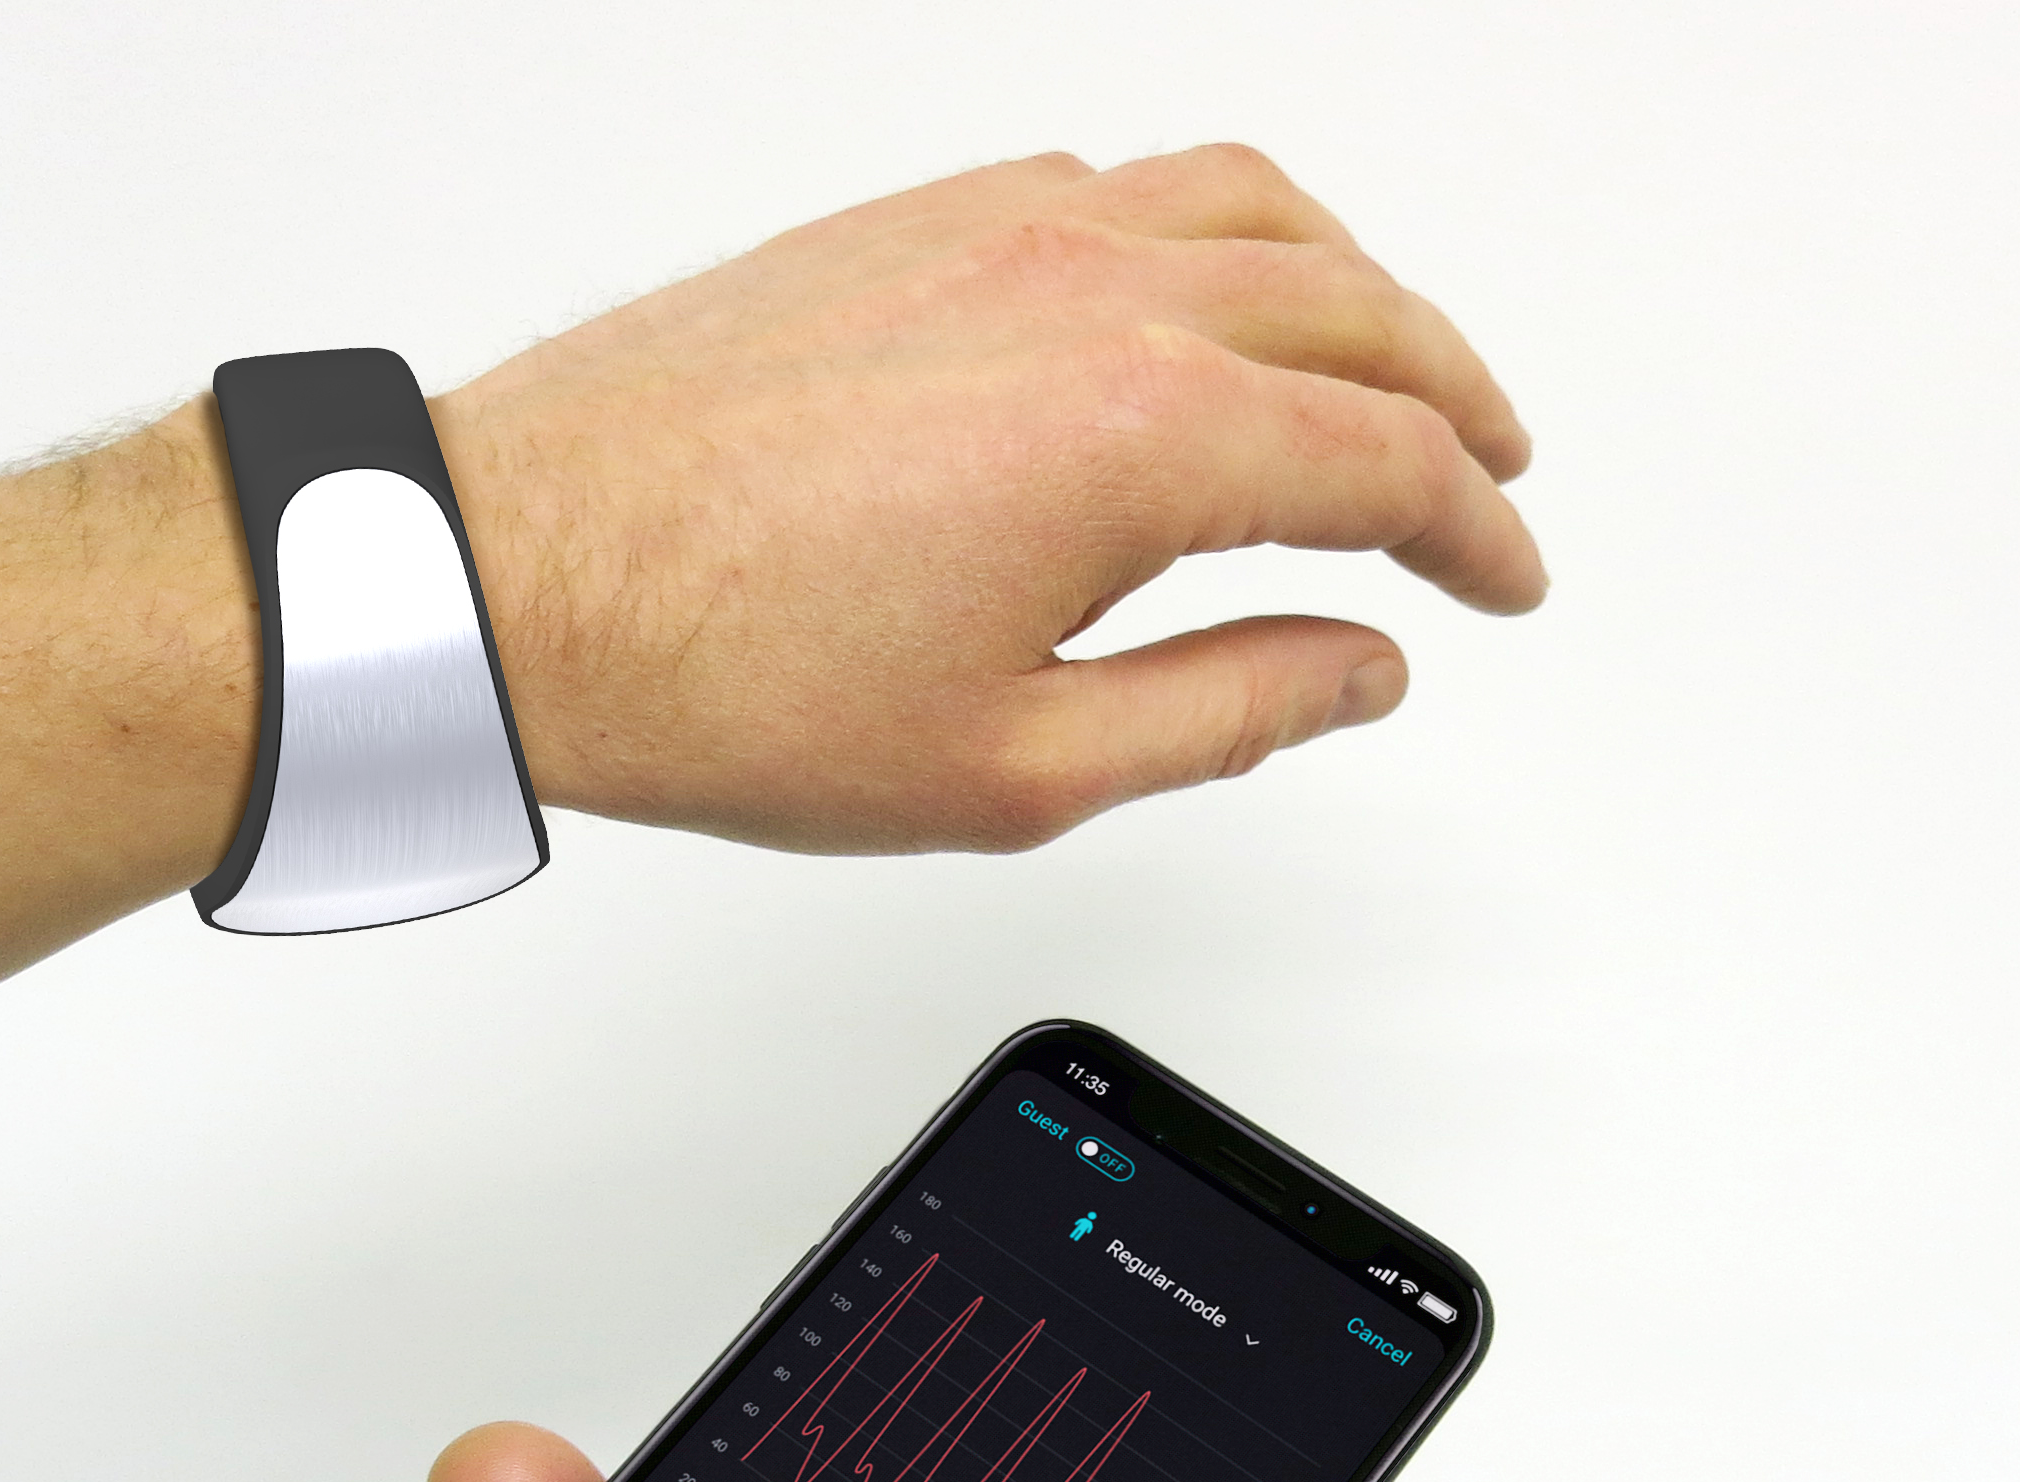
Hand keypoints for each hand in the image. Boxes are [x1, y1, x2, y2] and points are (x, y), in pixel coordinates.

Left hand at [436, 144, 1542, 851]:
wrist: (514, 576)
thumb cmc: (720, 673)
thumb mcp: (1016, 766)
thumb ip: (1227, 709)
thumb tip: (1358, 669)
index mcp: (1142, 432)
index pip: (1391, 461)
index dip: (1478, 533)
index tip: (1505, 583)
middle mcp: (1088, 289)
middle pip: (1357, 311)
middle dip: (1455, 399)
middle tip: (1492, 477)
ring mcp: (997, 231)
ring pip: (1254, 209)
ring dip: (1357, 286)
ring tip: (1392, 364)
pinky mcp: (915, 221)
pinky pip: (1125, 179)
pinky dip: (1219, 229)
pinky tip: (1210, 293)